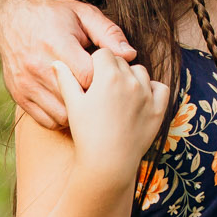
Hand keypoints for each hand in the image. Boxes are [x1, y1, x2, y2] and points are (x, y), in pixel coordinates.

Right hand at [0, 0, 135, 128]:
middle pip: (76, 100)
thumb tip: (130, 55)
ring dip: (79, 112)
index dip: (104, 80)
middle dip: (93, 98)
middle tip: (103, 92)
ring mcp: (26, 84)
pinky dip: (61, 117)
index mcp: (56, 45)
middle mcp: (38, 67)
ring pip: (62, 115)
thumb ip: (108, 33)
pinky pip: (46, 120)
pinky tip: (70, 103)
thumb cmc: (55, 14)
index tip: (109, 76)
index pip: (88, 77)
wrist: (12, 16)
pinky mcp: (19, 95)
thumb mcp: (83, 14)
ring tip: (88, 99)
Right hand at [54, 51, 169, 190]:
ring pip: (140, 71)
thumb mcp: (73, 105)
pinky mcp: (159, 108)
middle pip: (122, 61)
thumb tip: (56, 63)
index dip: (96, 62)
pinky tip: (140, 97)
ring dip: (131, 77)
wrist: (108, 163)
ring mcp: (147, 94)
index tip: (92, 74)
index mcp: (109, 75)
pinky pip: (160, 87)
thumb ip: (66, 80)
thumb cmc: (87, 133)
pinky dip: (152, 89)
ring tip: (119, 93)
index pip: (104, 53)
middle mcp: (131, 80)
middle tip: (102, 87)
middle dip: (112, 69)